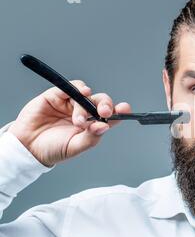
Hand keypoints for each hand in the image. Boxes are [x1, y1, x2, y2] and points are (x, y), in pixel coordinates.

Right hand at [7, 80, 130, 166]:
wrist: (27, 147)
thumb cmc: (53, 149)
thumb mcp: (75, 147)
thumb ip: (91, 137)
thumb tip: (104, 126)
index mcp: (92, 125)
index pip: (111, 115)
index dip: (120, 111)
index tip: (125, 109)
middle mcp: (84, 112)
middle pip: (100, 102)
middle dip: (105, 105)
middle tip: (104, 112)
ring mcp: (70, 103)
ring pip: (86, 95)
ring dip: (85, 105)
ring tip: (78, 121)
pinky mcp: (55, 96)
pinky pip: (69, 88)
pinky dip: (77, 88)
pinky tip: (81, 93)